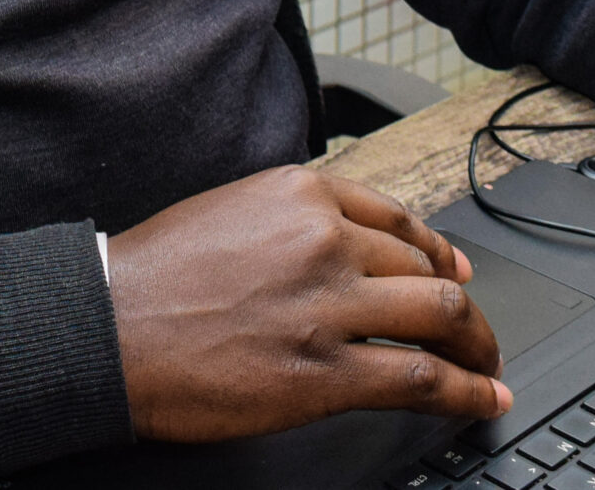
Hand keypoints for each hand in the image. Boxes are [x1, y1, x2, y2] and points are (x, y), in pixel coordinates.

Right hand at [107, 165, 511, 442]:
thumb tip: (339, 243)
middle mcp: (325, 240)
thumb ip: (289, 220)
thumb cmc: (151, 275)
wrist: (107, 327)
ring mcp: (329, 305)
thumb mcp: (228, 211)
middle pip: (428, 269)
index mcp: (301, 195)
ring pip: (441, 316)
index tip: (454, 270)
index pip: (398, 219)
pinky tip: (482, 398)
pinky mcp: (326, 371)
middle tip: (476, 331)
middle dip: (464, 306)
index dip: (438, 251)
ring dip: (478, 346)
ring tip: (488, 367)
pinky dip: (465, 391)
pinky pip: (421, 377)